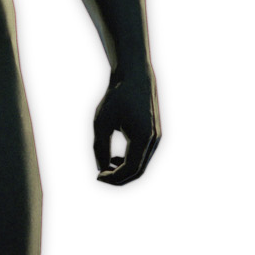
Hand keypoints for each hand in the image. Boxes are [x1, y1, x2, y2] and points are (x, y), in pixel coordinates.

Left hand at [94, 69, 159, 185]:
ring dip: (124, 171)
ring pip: (142, 165)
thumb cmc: (116, 98)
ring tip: (105, 167)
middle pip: (138, 171)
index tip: (97, 177)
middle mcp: (154, 140)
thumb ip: (100, 147)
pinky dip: (130, 162)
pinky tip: (115, 159)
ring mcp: (156, 138)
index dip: (114, 177)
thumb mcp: (101, 122)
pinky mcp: (154, 135)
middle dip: (119, 178)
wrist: (135, 76)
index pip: (131, 168)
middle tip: (100, 177)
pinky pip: (144, 156)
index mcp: (143, 137)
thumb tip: (101, 169)